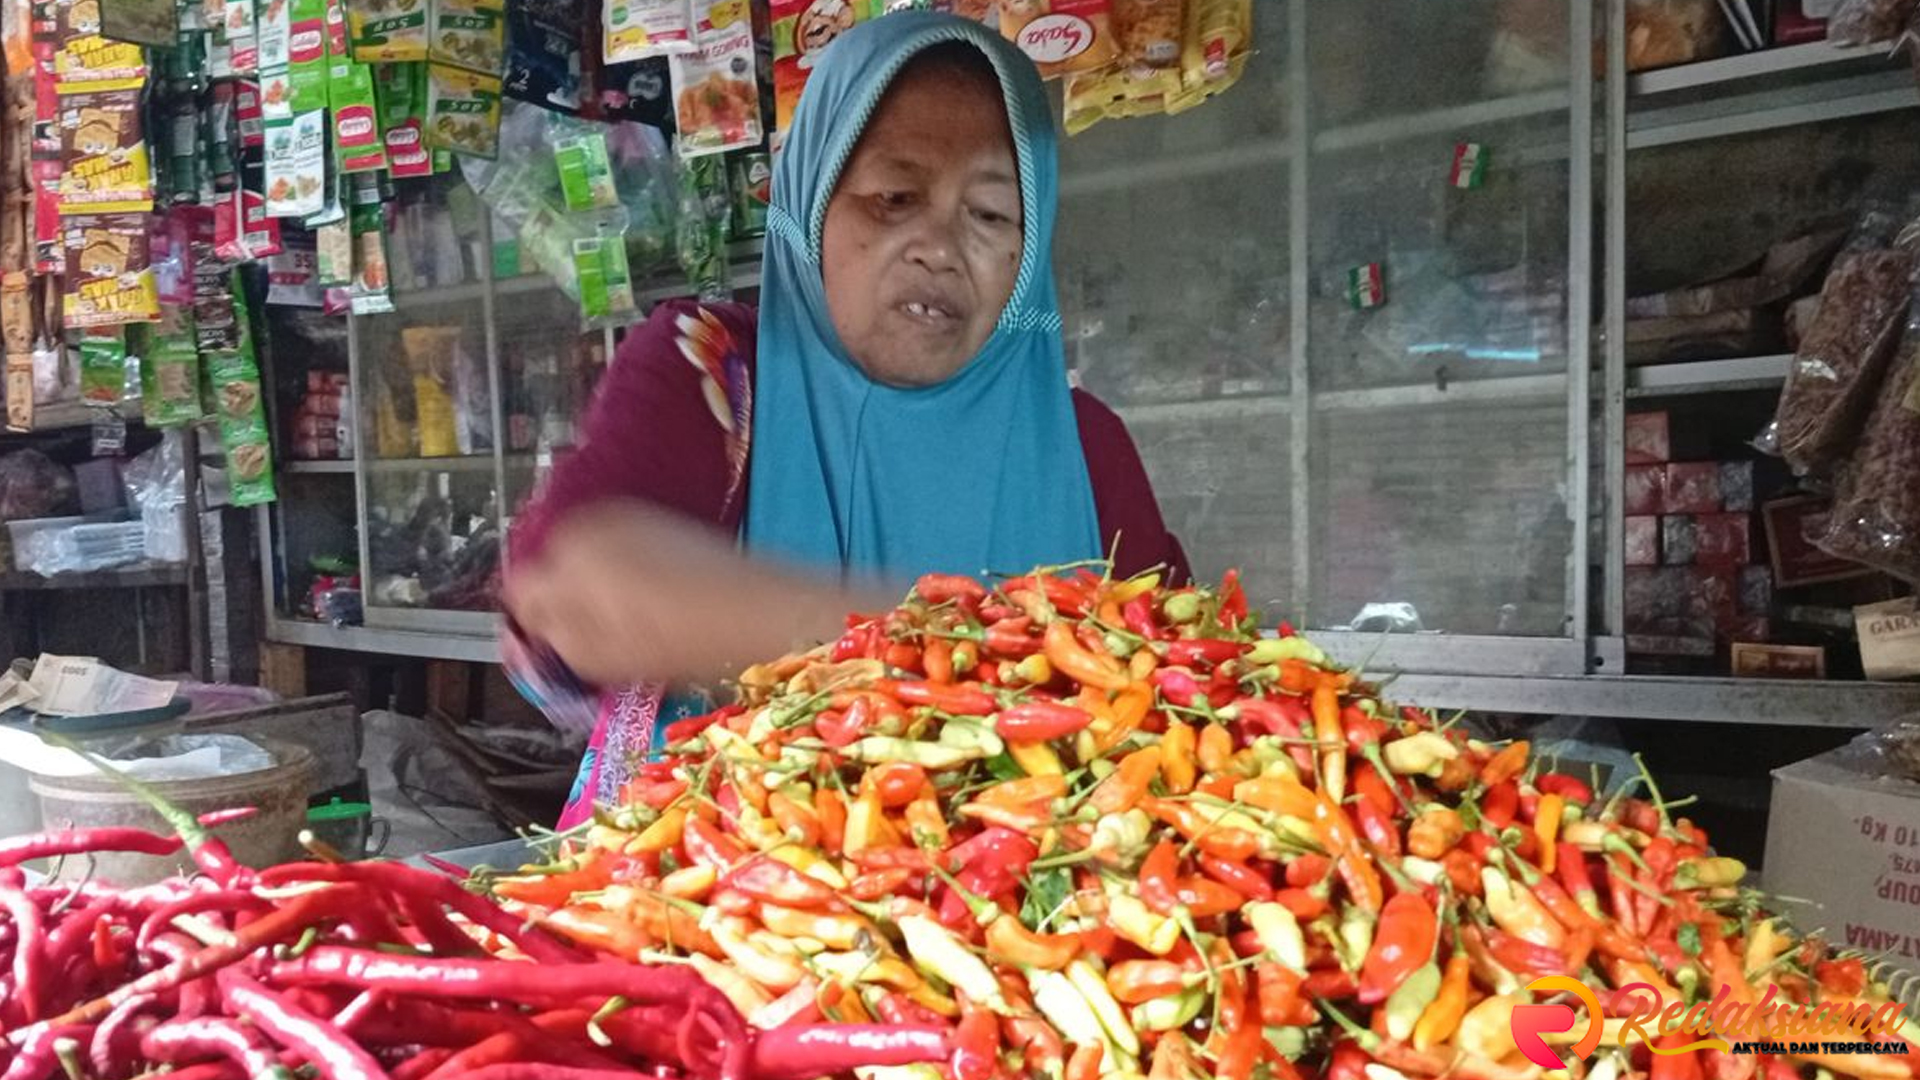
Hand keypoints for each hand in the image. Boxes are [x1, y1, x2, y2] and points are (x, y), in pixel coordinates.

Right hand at [503, 501, 885, 685]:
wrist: (766, 611)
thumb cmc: (685, 641)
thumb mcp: (601, 657)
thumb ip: (550, 642)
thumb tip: (524, 635)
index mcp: (566, 557)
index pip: (518, 594)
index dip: (533, 632)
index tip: (553, 657)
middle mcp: (590, 526)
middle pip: (552, 571)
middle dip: (565, 607)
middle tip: (597, 648)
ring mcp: (629, 518)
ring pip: (587, 562)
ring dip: (596, 593)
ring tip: (633, 631)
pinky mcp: (662, 523)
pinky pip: (621, 553)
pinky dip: (626, 578)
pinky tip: (657, 609)